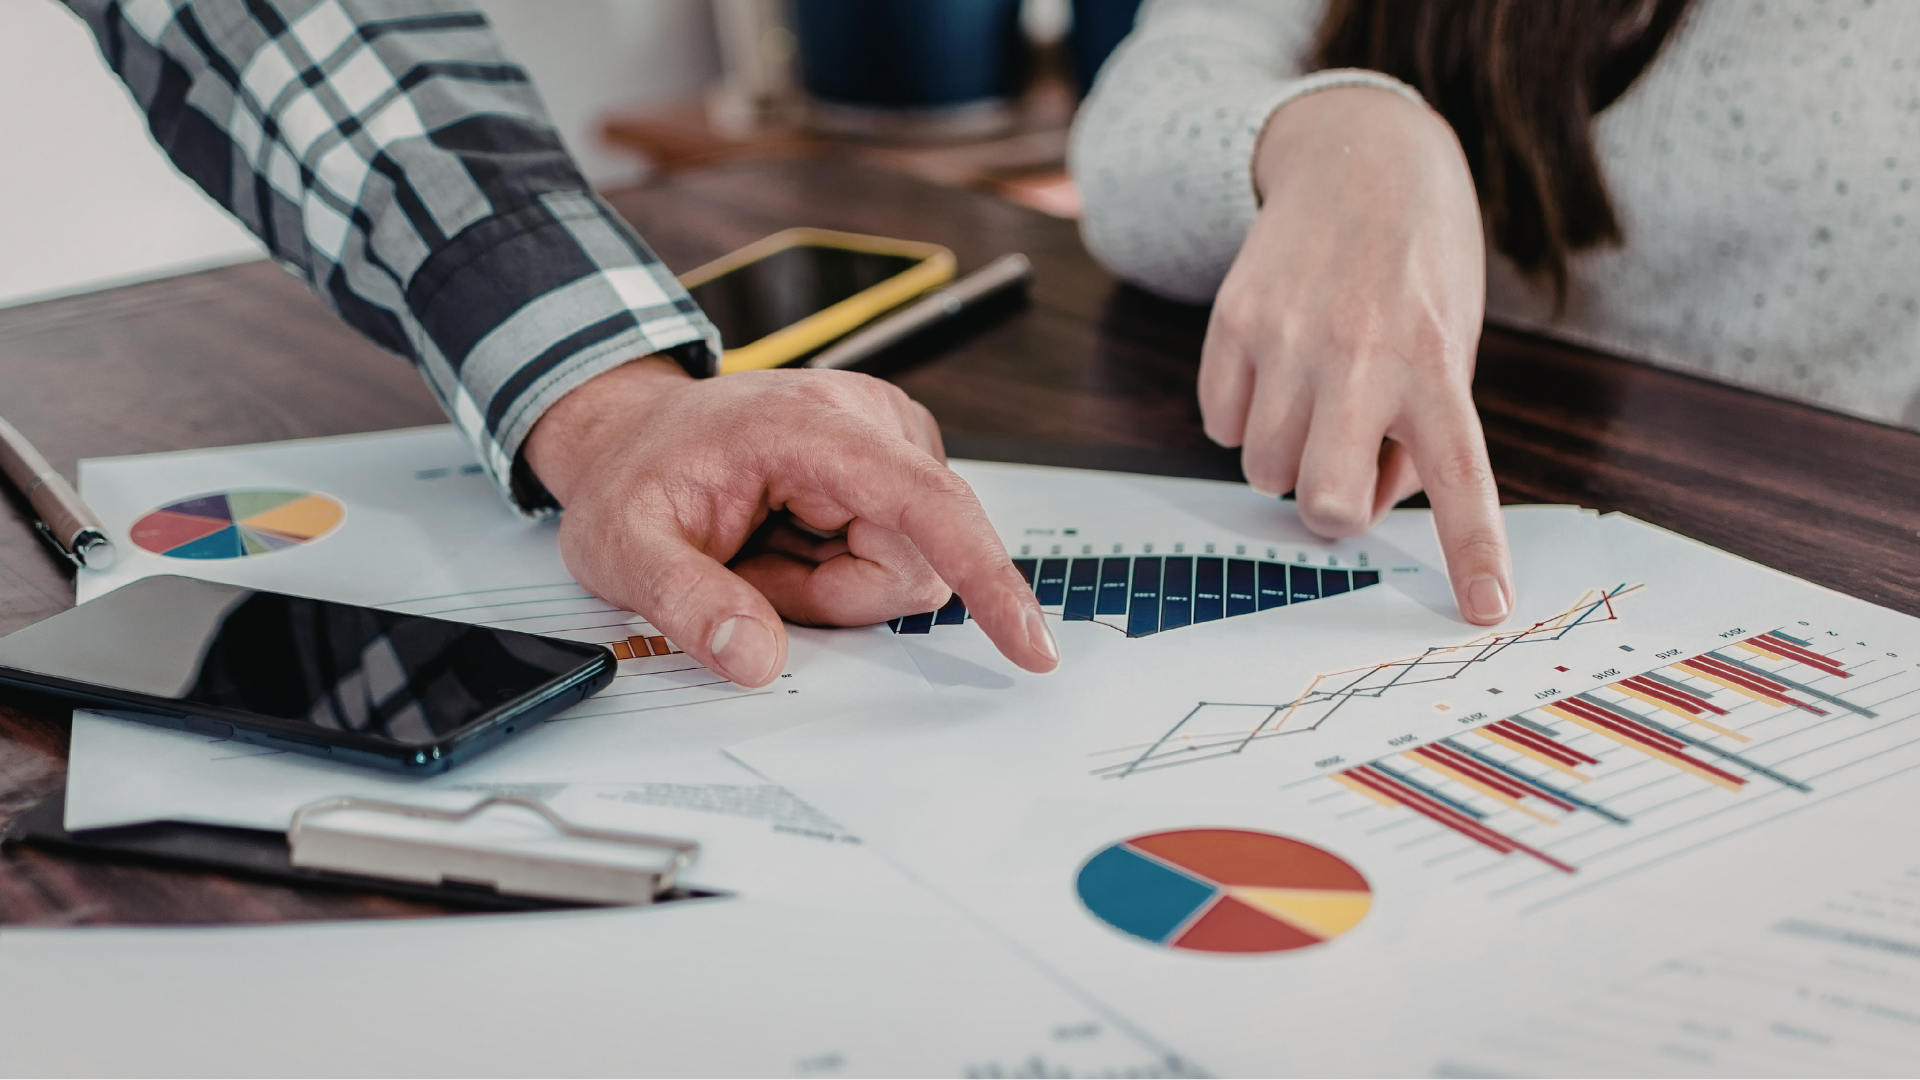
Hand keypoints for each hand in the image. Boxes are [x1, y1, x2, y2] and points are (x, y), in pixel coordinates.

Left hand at [523, 357, 1059, 685]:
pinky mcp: (892, 465)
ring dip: (833, 584)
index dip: (985, 577)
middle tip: (752, 567)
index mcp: (809, 426)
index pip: (927, 504)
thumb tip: (760, 661)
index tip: (1029, 645)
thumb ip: (689, 605)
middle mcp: (866, 419)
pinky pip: (898, 555)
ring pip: (907, 566)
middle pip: (913, 561)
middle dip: (832, 594)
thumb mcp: (626, 549)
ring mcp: (886, 439)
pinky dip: (841, 568)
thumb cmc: (632, 477)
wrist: (630, 435)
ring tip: (764, 548)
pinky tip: (790, 538)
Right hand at [1202, 86, 1513, 623]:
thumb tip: (1355, 506)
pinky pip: (1217, 423)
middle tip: (1342, 469)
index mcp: (1434, 364)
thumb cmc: (1415, 268)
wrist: (1357, 158)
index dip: (1472, 552)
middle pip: (1325, 501)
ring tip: (1312, 400)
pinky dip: (1241, 416)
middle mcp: (1362, 354)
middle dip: (1328, 507)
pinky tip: (1272, 369)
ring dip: (1285, 457)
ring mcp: (1288, 338)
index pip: (1461, 478)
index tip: (1486, 609)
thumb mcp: (1449, 343)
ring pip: (1262, 469)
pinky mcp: (1232, 322)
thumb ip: (1415, 431)